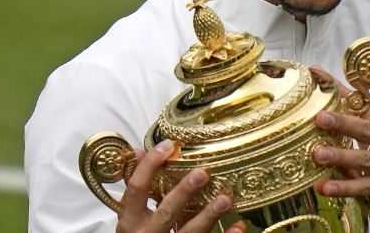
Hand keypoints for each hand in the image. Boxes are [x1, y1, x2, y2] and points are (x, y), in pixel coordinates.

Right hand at [117, 139, 246, 232]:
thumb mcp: (132, 214)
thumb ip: (138, 186)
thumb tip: (140, 151)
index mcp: (130, 219)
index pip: (137, 188)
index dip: (149, 166)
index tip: (168, 146)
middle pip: (165, 212)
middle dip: (183, 192)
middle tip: (202, 173)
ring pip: (189, 232)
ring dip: (208, 215)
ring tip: (225, 199)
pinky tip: (238, 226)